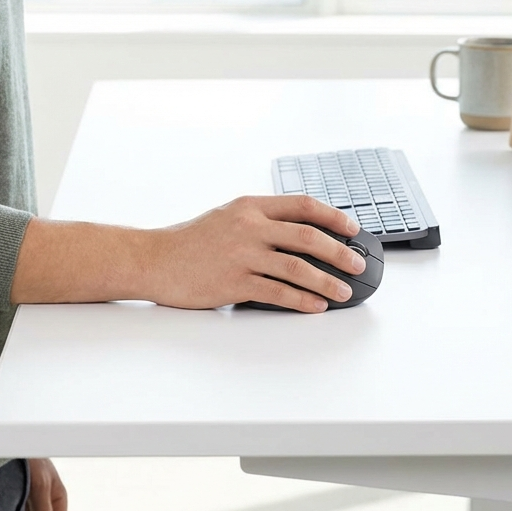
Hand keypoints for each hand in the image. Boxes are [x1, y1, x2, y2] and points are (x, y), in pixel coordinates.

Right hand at [142, 195, 366, 312]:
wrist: (153, 260)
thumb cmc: (189, 242)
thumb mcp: (226, 217)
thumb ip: (260, 221)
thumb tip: (302, 235)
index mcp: (250, 206)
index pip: (302, 205)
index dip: (333, 216)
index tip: (353, 229)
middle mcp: (249, 226)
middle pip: (308, 236)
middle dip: (339, 252)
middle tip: (357, 264)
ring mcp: (242, 255)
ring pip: (298, 267)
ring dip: (327, 281)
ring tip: (343, 292)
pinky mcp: (234, 282)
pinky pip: (278, 292)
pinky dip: (302, 300)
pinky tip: (316, 306)